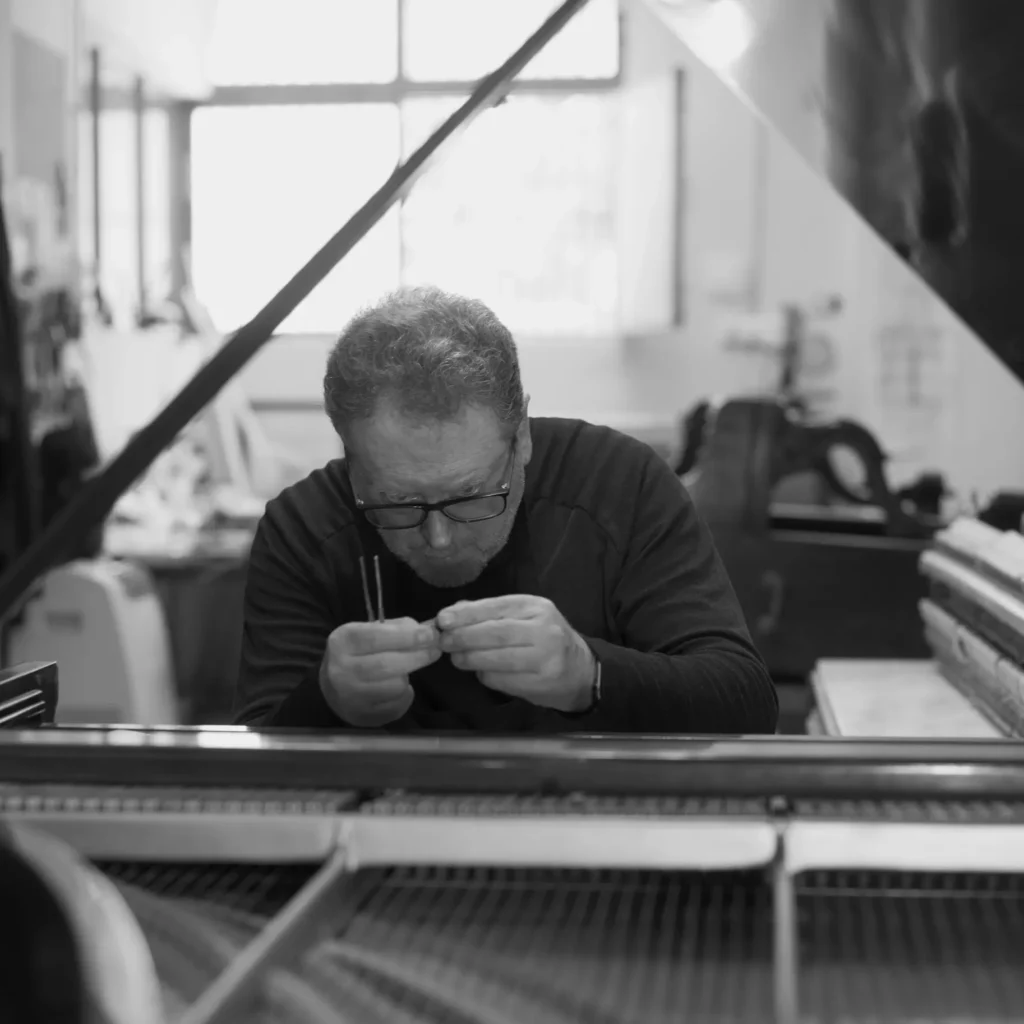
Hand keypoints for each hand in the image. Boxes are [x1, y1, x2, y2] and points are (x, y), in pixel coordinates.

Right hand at [320, 618, 441, 726]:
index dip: (407, 636)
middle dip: (417, 656)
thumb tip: (425, 632)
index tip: (429, 634)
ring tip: (402, 671)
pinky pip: (396, 705)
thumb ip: (397, 628)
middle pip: (387, 664)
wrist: (333, 687)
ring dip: (406, 676)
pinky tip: (396, 688)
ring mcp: (350, 697)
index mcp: (342, 642)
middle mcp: (341, 671)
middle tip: (435, 650)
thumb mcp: (369, 631)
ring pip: (395, 686)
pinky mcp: (362, 717)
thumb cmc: (358, 653)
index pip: (376, 637)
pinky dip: (404, 695)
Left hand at [436, 595, 594, 712]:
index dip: (466, 614)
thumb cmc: (545, 639)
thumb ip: (491, 613)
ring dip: (470, 659)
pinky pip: (502, 680)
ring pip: (497, 659)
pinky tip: (481, 672)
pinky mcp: (541, 683)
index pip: (496, 607)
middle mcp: (544, 630)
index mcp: (537, 607)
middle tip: (444, 642)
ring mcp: (545, 658)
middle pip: (495, 633)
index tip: (442, 620)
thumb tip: (452, 614)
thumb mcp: (525, 616)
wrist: (581, 671)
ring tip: (457, 659)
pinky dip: (485, 676)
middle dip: (464, 638)